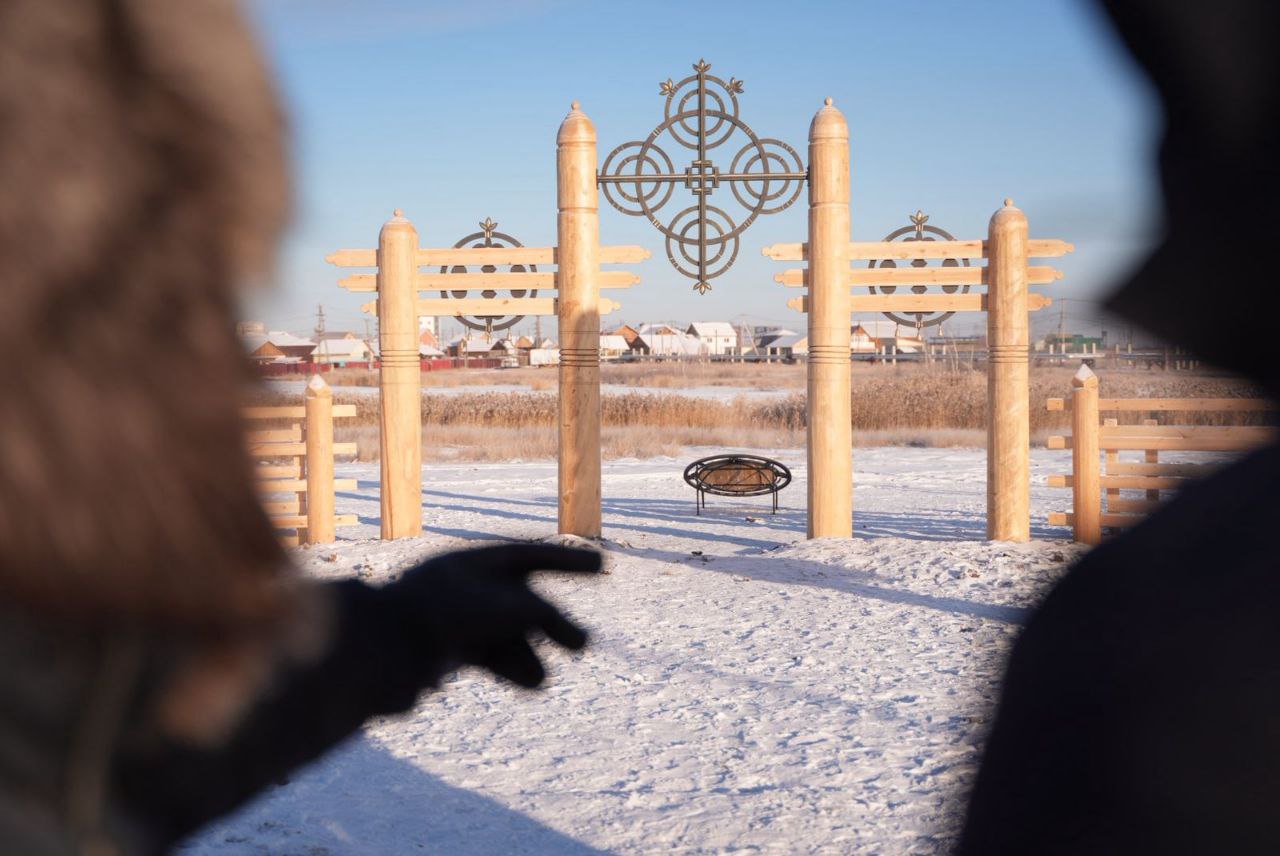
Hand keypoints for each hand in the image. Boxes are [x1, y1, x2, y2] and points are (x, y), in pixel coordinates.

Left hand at [384, 544, 601, 687]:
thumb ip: (546, 616)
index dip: (569, 561)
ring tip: (543, 680)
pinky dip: (511, 668)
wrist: (381, 650)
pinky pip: (491, 656)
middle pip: (524, 601)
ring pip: (508, 635)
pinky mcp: (447, 651)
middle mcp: (468, 587)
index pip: (533, 556)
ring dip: (530, 653)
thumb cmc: (444, 616)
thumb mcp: (506, 608)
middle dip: (554, 624)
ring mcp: (457, 619)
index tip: (601, 566)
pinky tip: (532, 684)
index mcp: (477, 563)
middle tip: (582, 645)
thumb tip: (577, 640)